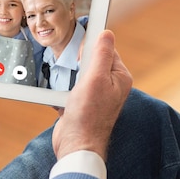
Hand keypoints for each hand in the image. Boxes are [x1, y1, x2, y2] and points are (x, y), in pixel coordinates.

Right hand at [51, 30, 132, 160]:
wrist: (75, 145)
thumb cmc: (88, 115)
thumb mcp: (95, 78)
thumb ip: (101, 54)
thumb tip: (107, 33)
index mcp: (119, 78)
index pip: (107, 50)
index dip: (91, 47)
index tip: (79, 48)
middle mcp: (110, 86)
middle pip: (90, 61)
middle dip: (77, 63)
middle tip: (71, 68)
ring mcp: (95, 96)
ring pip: (77, 74)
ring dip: (67, 77)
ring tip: (66, 86)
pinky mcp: (81, 104)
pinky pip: (69, 88)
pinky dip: (61, 89)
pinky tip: (60, 96)